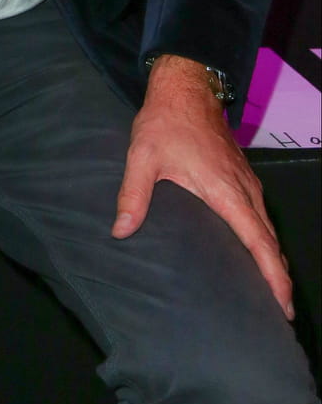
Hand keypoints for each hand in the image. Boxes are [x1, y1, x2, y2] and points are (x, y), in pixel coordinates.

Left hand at [114, 55, 293, 318]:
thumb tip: (121, 231)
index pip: (259, 242)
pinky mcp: (242, 178)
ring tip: (270, 294)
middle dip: (278, 278)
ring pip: (267, 229)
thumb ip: (133, 194)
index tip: (282, 304)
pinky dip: (264, 241)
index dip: (273, 275)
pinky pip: (260, 216)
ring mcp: (247, 183)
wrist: (186, 88)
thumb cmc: (166, 122)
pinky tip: (255, 255)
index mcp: (226, 192)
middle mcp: (244, 190)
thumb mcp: (142, 156)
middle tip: (278, 314)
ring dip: (272, 260)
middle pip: (270, 242)